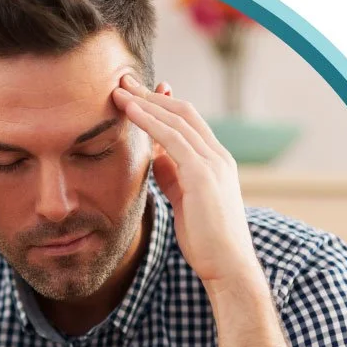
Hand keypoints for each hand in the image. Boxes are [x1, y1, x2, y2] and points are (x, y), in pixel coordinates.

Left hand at [112, 75, 262, 294]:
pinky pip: (172, 138)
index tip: (137, 94)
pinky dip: (148, 120)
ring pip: (176, 120)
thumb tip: (155, 157)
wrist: (228, 266)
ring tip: (118, 89)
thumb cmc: (206, 240)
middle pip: (182, 112)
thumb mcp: (185, 201)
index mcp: (216, 162)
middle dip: (151, 95)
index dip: (162, 105)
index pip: (189, 122)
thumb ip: (173, 176)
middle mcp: (218, 156)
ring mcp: (213, 163)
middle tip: (123, 80)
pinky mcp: (203, 175)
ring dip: (145, 102)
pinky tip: (129, 110)